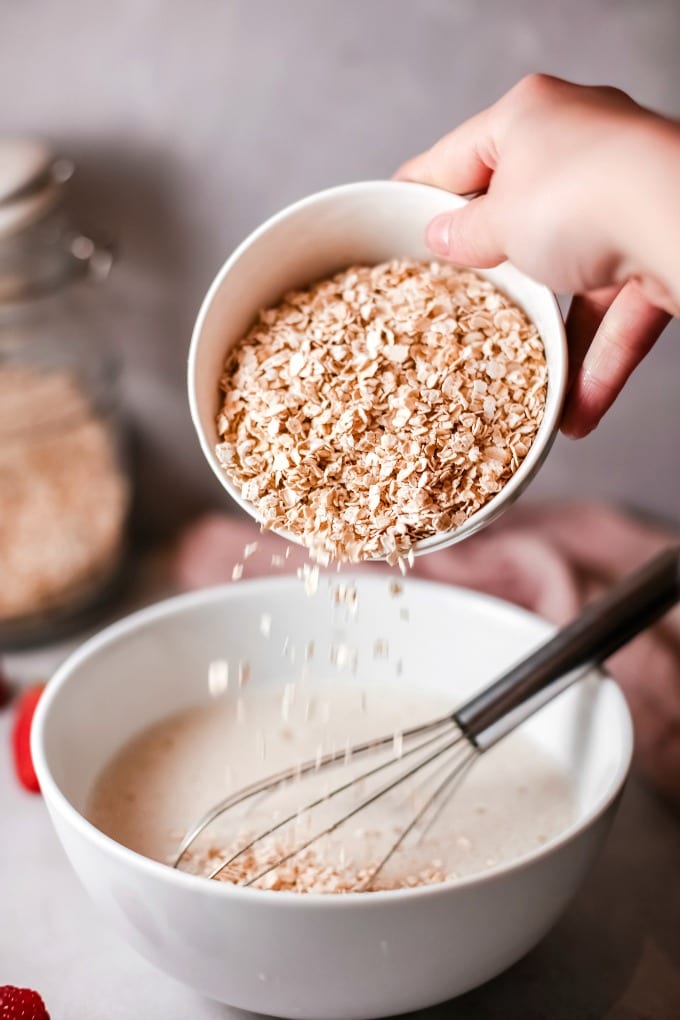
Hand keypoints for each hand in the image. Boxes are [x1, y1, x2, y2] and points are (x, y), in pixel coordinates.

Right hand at [396, 75, 679, 437]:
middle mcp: (581, 151)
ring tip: (514, 380)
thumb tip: (442, 236)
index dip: (418, 192)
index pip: (455, 156)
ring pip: (572, 279)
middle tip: (450, 304)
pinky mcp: (659, 253)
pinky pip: (617, 316)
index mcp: (530, 118)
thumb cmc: (580, 198)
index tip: (390, 220)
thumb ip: (464, 232)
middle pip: (518, 218)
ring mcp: (625, 203)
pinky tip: (571, 415)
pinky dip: (595, 364)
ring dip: (549, 338)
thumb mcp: (497, 218)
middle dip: (492, 272)